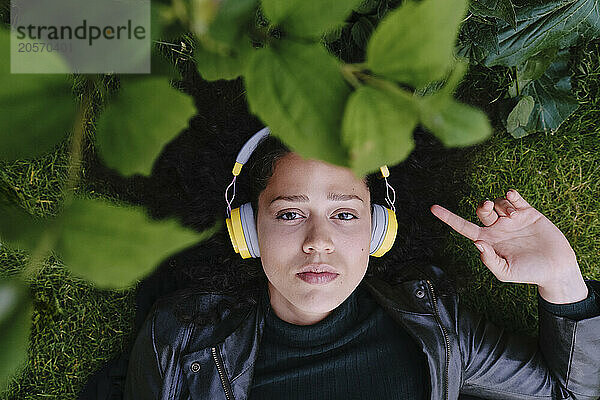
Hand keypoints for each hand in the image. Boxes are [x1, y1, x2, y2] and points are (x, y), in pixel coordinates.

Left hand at [430, 189, 587, 303]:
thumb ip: (490, 260)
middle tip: (486, 207)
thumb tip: (477, 243)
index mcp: (488, 240)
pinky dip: (511, 195)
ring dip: (500, 205)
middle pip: (481, 211)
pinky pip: (515, 199)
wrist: (556, 268)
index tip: (433, 208)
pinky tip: (511, 195)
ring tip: (512, 216)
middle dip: (481, 206)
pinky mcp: (528, 213)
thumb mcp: (506, 272)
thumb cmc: (529, 273)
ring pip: (497, 203)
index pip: (463, 226)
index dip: (448, 217)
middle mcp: (497, 228)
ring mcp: (512, 219)